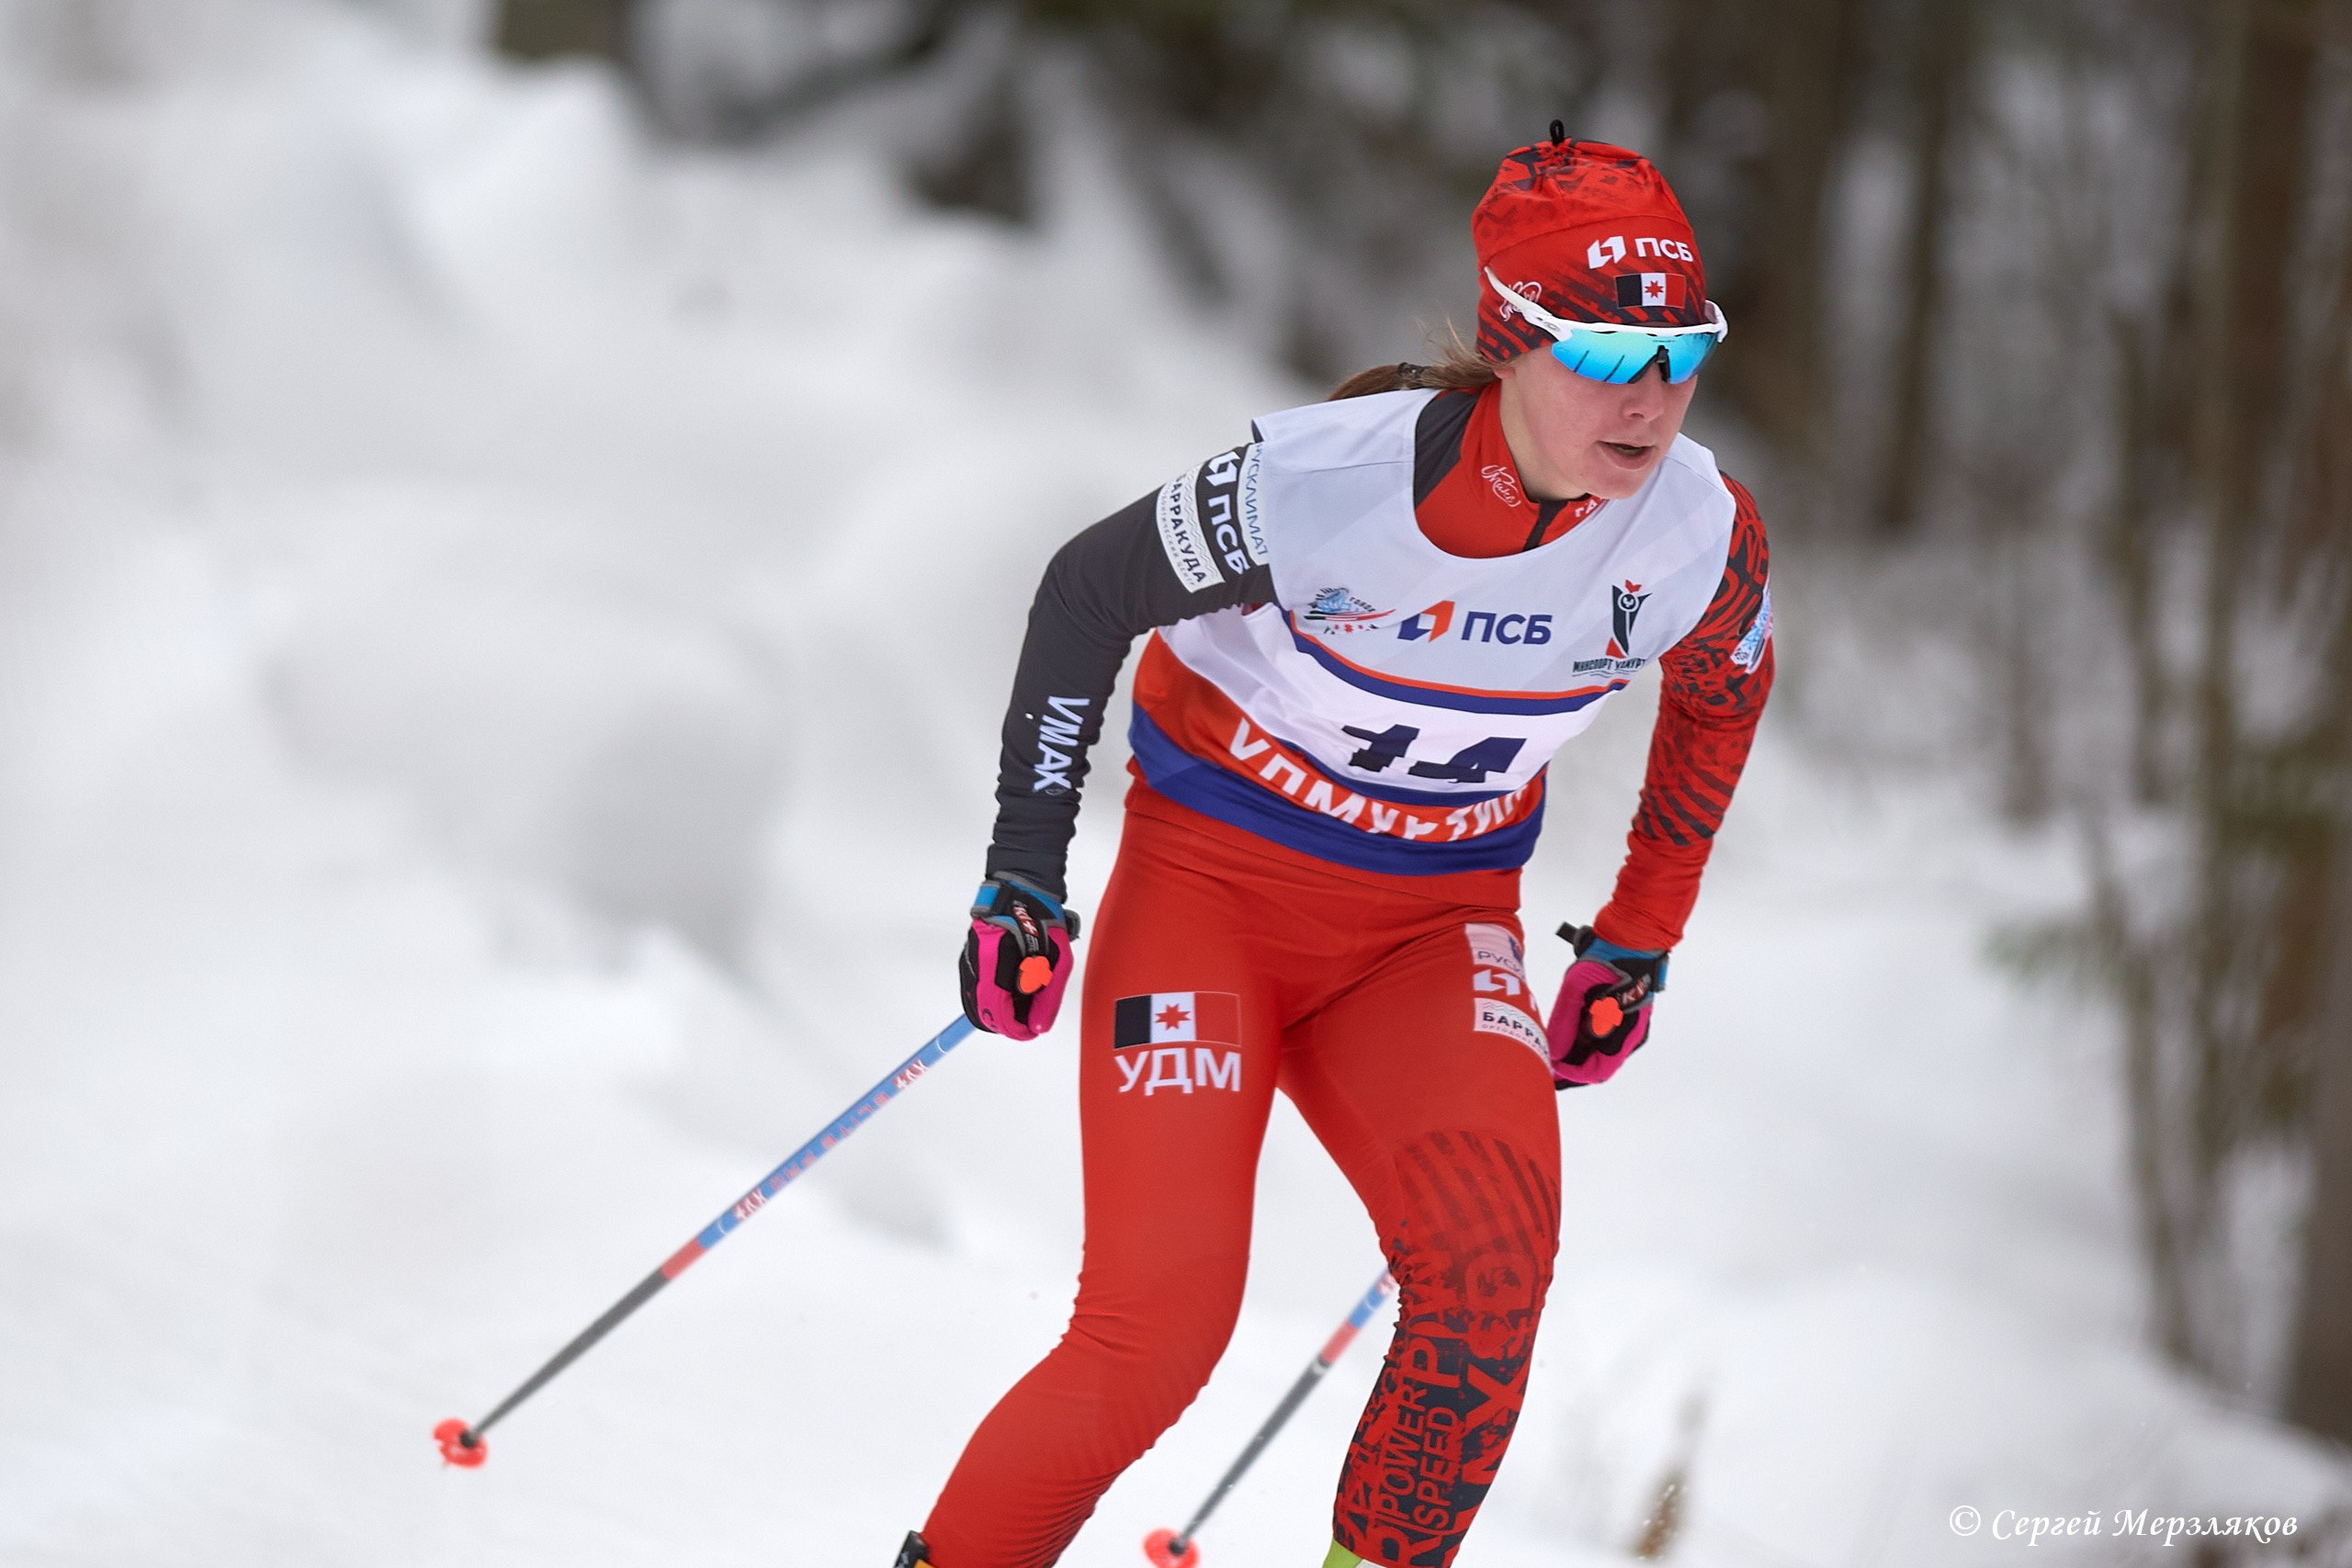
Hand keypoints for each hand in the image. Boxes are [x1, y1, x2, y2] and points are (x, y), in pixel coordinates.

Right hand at [960, 877, 1080, 1039]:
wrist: (1023, 892)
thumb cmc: (1042, 921)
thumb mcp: (1058, 962)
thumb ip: (1048, 997)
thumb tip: (1038, 1027)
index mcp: (998, 961)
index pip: (998, 1012)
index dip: (1015, 1029)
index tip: (1030, 1031)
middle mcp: (977, 963)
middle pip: (983, 1013)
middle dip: (1006, 1022)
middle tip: (1028, 1020)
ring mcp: (970, 960)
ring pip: (977, 1003)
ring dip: (999, 1010)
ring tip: (1024, 1000)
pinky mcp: (970, 958)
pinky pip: (975, 990)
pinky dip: (992, 997)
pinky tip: (1012, 988)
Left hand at [1545, 923, 1666, 1087]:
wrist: (1632, 936)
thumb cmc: (1608, 956)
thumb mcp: (1578, 986)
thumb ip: (1565, 1020)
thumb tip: (1553, 1050)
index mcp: (1626, 1031)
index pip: (1597, 1070)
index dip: (1570, 1074)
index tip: (1549, 1066)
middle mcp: (1631, 1034)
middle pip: (1598, 1065)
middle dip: (1571, 1068)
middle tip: (1545, 1067)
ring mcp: (1629, 1026)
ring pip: (1600, 1053)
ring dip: (1576, 1055)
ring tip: (1551, 1052)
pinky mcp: (1624, 1016)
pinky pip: (1603, 1038)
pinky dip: (1584, 1041)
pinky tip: (1565, 1036)